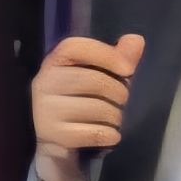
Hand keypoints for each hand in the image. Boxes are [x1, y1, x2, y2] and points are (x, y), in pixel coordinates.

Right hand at [31, 33, 143, 180]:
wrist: (57, 140)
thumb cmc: (83, 99)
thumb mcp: (101, 75)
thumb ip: (119, 57)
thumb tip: (137, 40)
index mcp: (54, 61)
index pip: (75, 47)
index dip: (105, 54)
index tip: (128, 69)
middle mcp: (44, 82)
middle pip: (93, 80)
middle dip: (118, 92)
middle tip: (121, 100)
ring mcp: (45, 110)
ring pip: (97, 108)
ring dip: (116, 115)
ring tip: (113, 117)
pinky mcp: (52, 135)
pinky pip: (94, 133)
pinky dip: (110, 134)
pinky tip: (109, 134)